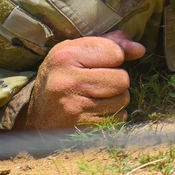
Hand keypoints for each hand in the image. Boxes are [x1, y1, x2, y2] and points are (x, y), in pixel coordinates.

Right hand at [22, 30, 144, 129]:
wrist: (35, 116)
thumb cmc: (60, 77)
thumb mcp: (75, 51)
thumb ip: (108, 43)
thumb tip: (140, 49)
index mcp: (66, 57)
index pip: (115, 52)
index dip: (114, 56)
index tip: (100, 61)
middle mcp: (69, 83)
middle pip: (123, 79)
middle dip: (116, 79)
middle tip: (98, 81)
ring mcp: (76, 110)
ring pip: (123, 100)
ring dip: (115, 98)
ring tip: (95, 96)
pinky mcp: (83, 131)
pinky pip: (118, 119)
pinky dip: (111, 115)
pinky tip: (94, 111)